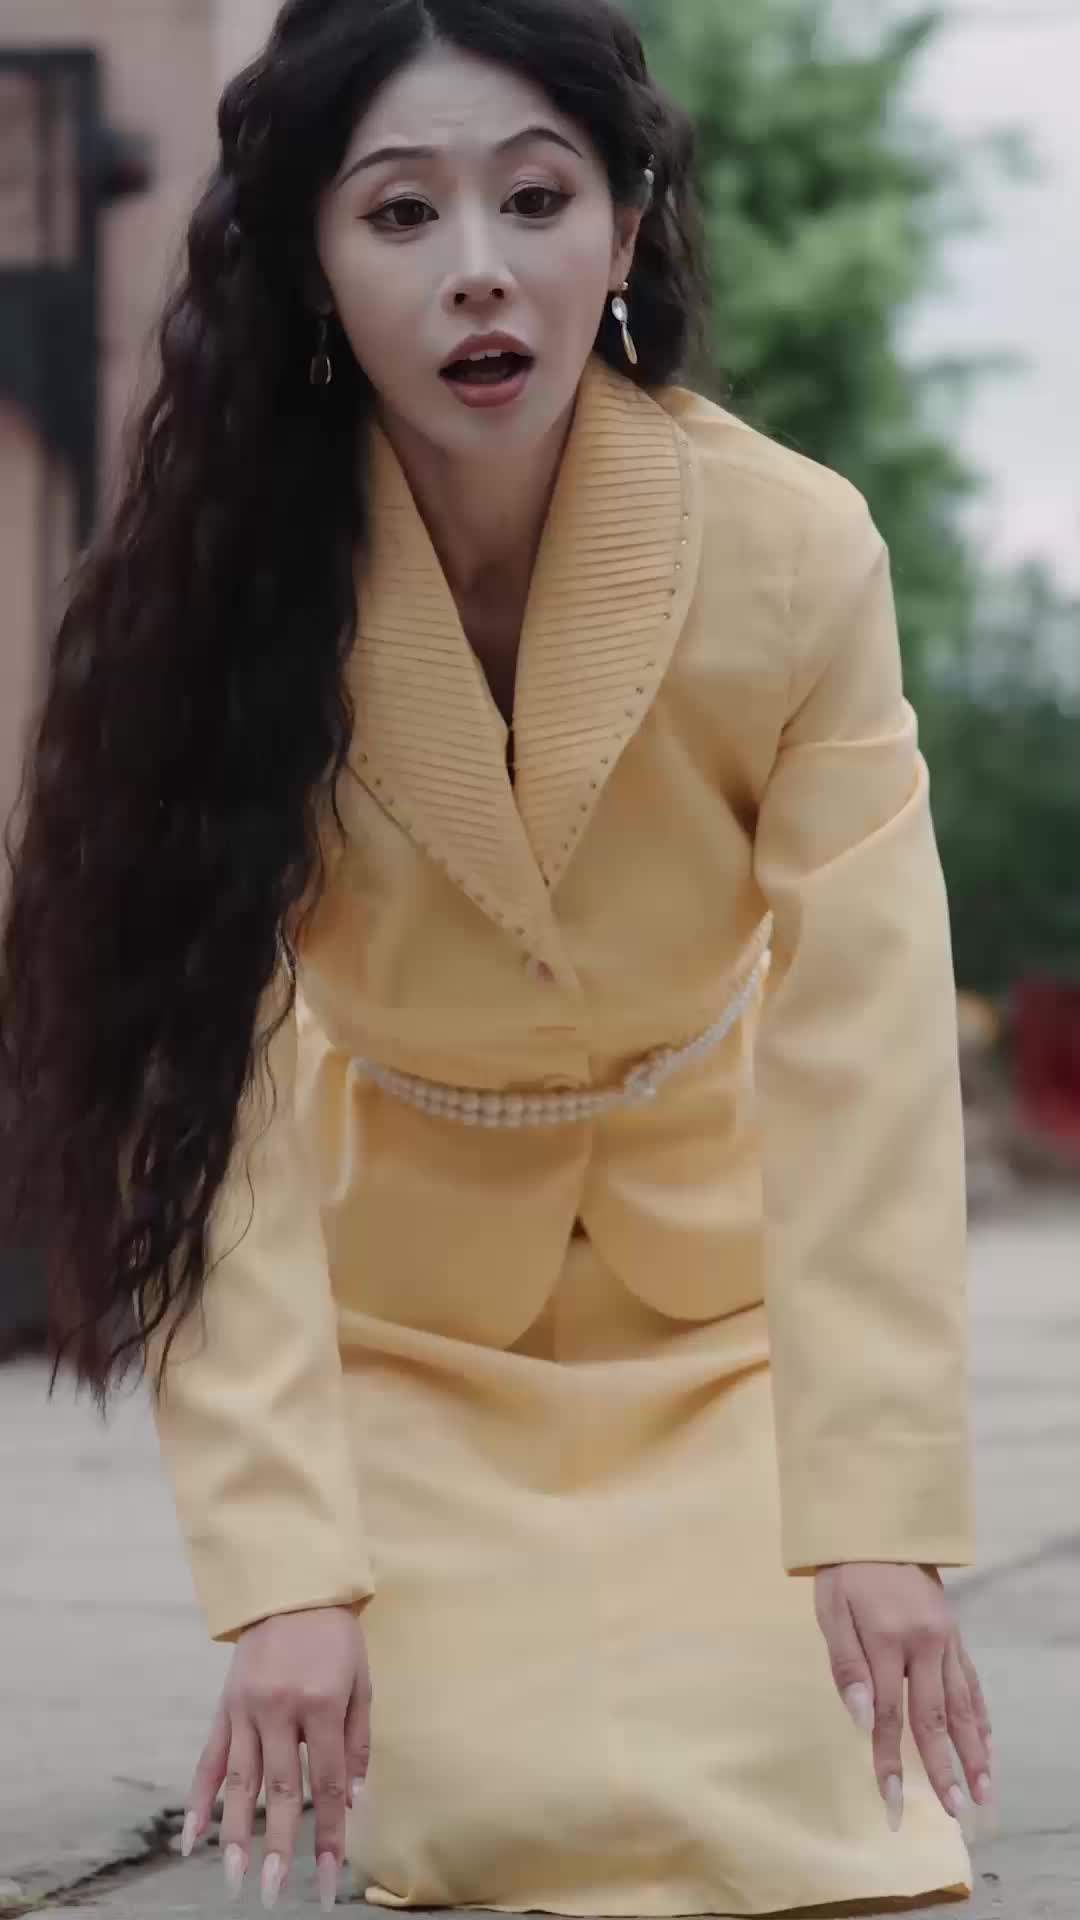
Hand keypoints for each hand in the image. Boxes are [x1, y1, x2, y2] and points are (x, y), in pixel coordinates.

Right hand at [179, 1606, 370, 1910]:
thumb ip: (357, 1742)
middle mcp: (279, 1709)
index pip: (327, 1783)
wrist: (293, 1585)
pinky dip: (198, 1801)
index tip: (327, 1881)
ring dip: (235, 1834)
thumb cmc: (335, 1638)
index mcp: (320, 1703)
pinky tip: (190, 1839)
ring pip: (240, 1782)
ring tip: (233, 1878)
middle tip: (274, 1894)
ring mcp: (246, 1708)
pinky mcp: (224, 1707)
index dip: (328, 1835)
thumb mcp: (361, 1683)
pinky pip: (208, 1760)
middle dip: (279, 1846)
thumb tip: (354, 1803)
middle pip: (281, 1789)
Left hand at [815, 1564, 992, 1831]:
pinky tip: (987, 1742)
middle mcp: (924, 1645)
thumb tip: (859, 1717)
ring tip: (984, 1791)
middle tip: (956, 1811)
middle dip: (944, 1768)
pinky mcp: (954, 1635)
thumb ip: (845, 1664)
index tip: (892, 1803)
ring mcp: (945, 1640)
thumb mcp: (830, 1609)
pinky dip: (980, 1715)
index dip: (889, 1762)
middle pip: (935, 1718)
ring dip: (974, 1751)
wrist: (878, 1524)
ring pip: (963, 1705)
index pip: (888, 1716)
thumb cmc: (846, 1571)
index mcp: (887, 1641)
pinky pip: (971, 1681)